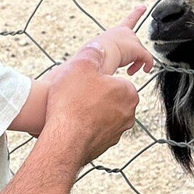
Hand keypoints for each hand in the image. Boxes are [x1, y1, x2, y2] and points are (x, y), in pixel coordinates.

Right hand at [41, 43, 139, 165]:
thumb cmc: (73, 102)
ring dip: (92, 112)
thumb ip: (94, 52)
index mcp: (128, 92)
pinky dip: (88, 127)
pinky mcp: (106, 145)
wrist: (64, 140)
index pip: (118, 81)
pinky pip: (97, 131)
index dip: (99, 79)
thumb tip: (98, 47)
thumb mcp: (81, 65)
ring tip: (73, 109)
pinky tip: (73, 124)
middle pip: (112, 98)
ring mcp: (118, 131)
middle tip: (78, 95)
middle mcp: (128, 113)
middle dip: (98, 96)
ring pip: (105, 115)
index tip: (86, 81)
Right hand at [83, 4, 154, 76]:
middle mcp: (126, 33)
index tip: (143, 7)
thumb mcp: (98, 50)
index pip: (129, 20)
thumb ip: (101, 54)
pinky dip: (148, 65)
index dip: (137, 13)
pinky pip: (147, 58)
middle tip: (125, 67)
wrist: (98, 53)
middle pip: (135, 45)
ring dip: (136, 64)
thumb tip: (93, 66)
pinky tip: (146, 70)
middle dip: (131, 57)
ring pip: (140, 54)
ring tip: (129, 71)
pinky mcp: (138, 49)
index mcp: (115, 32)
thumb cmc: (95, 53)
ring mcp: (132, 40)